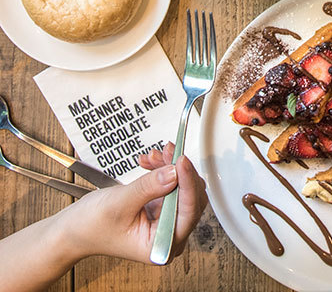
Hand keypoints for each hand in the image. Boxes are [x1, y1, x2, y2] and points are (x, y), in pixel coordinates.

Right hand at [64, 143, 206, 263]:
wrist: (75, 228)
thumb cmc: (92, 227)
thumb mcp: (120, 204)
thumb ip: (149, 188)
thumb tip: (174, 172)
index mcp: (162, 246)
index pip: (187, 211)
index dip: (187, 182)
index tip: (181, 160)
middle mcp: (170, 234)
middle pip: (190, 196)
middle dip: (179, 170)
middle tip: (169, 151)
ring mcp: (167, 219)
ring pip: (183, 185)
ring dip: (170, 166)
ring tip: (154, 155)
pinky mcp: (162, 206)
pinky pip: (173, 182)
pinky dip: (163, 169)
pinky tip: (150, 162)